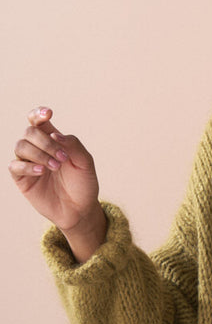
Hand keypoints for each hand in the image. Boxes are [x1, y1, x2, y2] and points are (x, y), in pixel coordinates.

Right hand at [9, 107, 106, 260]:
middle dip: (45, 141)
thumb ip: (73, 145)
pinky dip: (27, 166)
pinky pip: (14, 166)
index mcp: (53, 140)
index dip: (39, 114)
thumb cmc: (83, 184)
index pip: (38, 121)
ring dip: (39, 154)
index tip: (48, 114)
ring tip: (55, 167)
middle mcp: (38, 149)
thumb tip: (55, 134)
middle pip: (29, 132)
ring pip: (20, 146)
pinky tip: (42, 171)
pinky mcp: (22, 179)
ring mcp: (28, 163)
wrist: (80, 209)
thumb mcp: (85, 163)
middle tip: (62, 158)